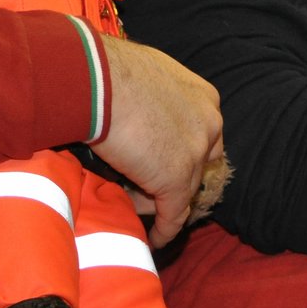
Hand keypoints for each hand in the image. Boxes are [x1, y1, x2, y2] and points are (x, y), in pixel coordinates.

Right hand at [93, 35, 223, 246]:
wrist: (97, 80)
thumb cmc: (109, 69)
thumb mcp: (145, 75)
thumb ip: (153, 96)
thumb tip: (131, 104)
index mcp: (205, 98)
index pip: (200, 133)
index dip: (179, 148)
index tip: (156, 155)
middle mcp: (209, 125)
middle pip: (197, 163)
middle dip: (174, 174)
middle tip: (144, 179)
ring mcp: (194, 154)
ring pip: (182, 190)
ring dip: (157, 199)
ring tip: (130, 202)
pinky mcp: (175, 181)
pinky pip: (173, 215)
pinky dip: (163, 229)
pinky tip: (152, 238)